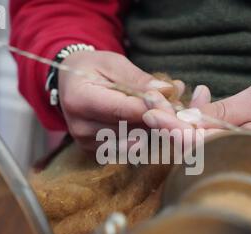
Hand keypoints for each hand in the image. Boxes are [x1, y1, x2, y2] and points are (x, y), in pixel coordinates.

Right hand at [58, 51, 176, 151]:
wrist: (69, 83)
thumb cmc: (93, 68)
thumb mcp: (114, 63)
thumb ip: (139, 79)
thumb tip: (168, 91)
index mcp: (79, 99)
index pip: (124, 110)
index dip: (154, 109)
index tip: (177, 106)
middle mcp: (80, 127)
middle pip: (131, 130)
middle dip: (159, 120)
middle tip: (180, 109)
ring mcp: (87, 143)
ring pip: (134, 142)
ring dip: (154, 130)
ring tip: (167, 113)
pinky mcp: (95, 152)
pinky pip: (129, 149)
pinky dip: (145, 137)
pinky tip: (151, 124)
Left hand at [142, 81, 250, 141]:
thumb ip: (226, 112)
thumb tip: (191, 117)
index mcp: (239, 148)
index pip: (199, 145)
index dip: (173, 130)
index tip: (154, 115)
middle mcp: (227, 153)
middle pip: (187, 144)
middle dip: (164, 123)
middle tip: (146, 104)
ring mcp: (222, 149)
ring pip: (187, 139)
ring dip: (168, 121)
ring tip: (150, 102)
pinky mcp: (219, 141)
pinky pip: (195, 134)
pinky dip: (181, 119)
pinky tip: (168, 105)